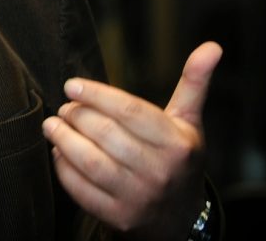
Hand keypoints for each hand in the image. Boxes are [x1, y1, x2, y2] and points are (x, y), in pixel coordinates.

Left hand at [41, 42, 222, 239]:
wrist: (181, 218)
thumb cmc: (179, 159)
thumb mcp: (189, 122)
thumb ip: (194, 83)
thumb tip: (212, 47)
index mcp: (177, 144)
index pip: (129, 111)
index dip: (96, 95)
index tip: (72, 86)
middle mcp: (159, 172)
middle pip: (106, 134)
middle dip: (77, 116)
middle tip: (64, 107)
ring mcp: (139, 197)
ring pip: (91, 162)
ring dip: (64, 139)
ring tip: (53, 125)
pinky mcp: (119, 217)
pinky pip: (82, 190)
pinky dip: (64, 169)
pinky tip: (59, 153)